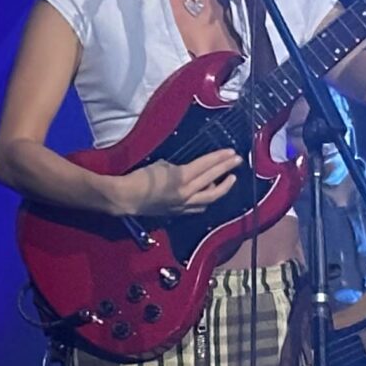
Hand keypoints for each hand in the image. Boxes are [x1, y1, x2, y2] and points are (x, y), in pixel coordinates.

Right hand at [126, 148, 242, 218]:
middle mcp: (187, 192)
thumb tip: (187, 172)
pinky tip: (210, 193)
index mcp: (182, 177)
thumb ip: (177, 168)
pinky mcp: (179, 212)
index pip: (206, 165)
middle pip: (212, 179)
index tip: (232, 153)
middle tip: (238, 161)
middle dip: (226, 169)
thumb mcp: (161, 165)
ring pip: (210, 197)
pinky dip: (207, 199)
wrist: (127, 198)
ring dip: (222, 188)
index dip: (220, 158)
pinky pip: (199, 206)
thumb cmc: (141, 177)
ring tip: (230, 179)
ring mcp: (184, 204)